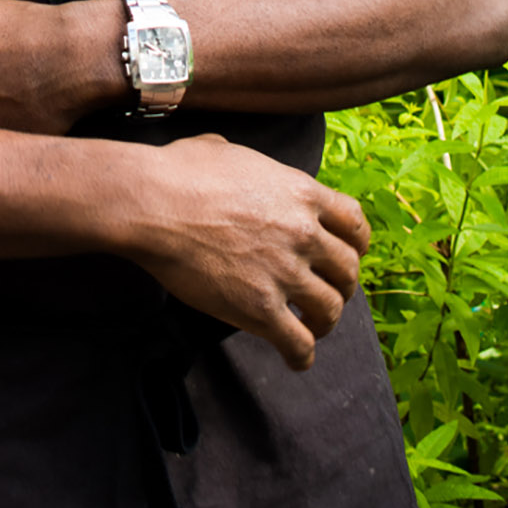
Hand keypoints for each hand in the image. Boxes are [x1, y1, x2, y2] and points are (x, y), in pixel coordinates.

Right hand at [119, 135, 369, 371]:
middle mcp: (303, 233)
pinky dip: (301, 355)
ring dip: (324, 321)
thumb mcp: (224, 149)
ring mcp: (285, 272)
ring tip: (312, 327)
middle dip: (340, 285)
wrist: (152, 204)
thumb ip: (246, 164)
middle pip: (348, 270)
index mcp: (301, 192)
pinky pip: (298, 343)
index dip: (355, 244)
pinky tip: (295, 358)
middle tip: (325, 293)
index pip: (354, 223)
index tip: (346, 254)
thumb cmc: (179, 172)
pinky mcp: (260, 309)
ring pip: (330, 309)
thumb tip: (230, 160)